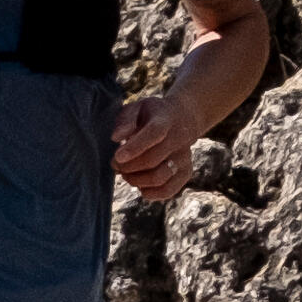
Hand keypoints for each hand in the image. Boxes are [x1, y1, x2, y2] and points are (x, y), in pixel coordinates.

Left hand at [111, 85, 199, 204]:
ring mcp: (184, 157)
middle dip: (127, 167)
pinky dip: (150, 193)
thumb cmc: (152, 114)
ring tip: (126, 174)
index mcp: (165, 120)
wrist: (183, 119)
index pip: (154, 133)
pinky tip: (140, 185)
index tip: (117, 157)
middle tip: (115, 164)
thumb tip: (116, 137)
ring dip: (136, 180)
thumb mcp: (137, 107)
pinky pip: (168, 191)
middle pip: (152, 160)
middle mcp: (178, 139)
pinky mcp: (186, 172)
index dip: (135, 147)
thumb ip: (125, 120)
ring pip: (159, 178)